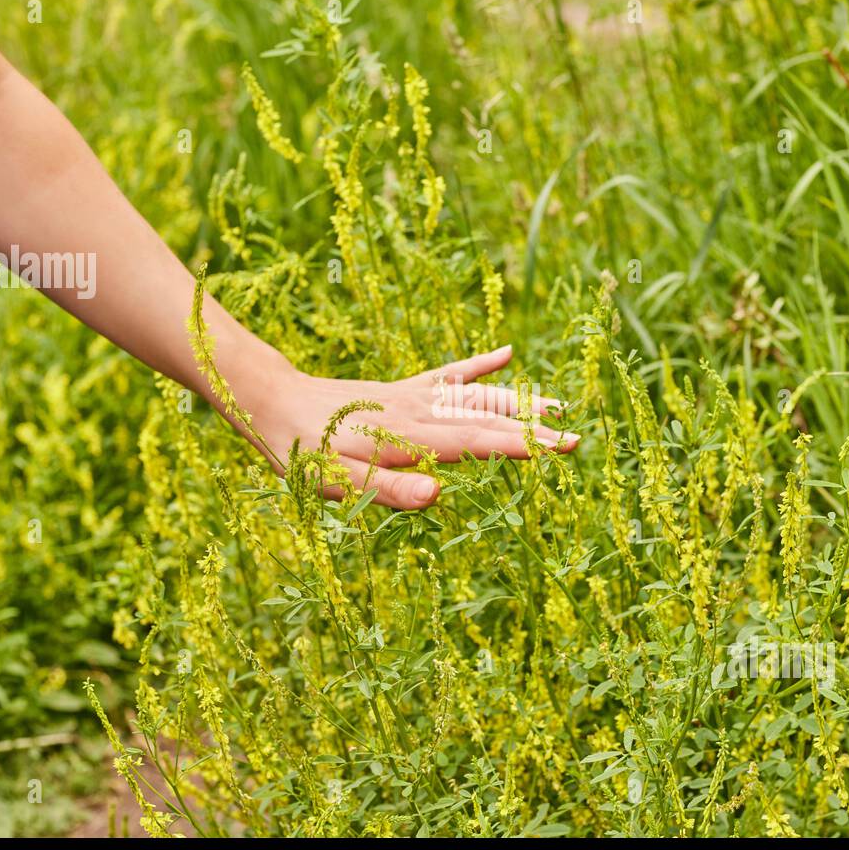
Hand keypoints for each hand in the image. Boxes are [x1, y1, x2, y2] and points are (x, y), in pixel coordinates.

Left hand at [242, 343, 577, 509]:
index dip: (521, 446)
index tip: (561, 449)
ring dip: (518, 400)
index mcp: (409, 437)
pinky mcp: (400, 390)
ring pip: (476, 396)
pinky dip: (478, 366)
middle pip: (486, 419)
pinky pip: (447, 375)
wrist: (271, 400)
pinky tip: (506, 353)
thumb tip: (438, 496)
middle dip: (533, 429)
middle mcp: (418, 411)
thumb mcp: (335, 482)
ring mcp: (412, 397)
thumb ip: (388, 490)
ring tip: (560, 404)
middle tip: (576, 439)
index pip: (477, 442)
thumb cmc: (301, 450)